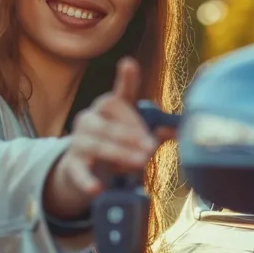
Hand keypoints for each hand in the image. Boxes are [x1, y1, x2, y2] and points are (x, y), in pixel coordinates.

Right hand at [45, 58, 160, 219]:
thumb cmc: (116, 145)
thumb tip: (181, 131)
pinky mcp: (73, 164)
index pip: (119, 93)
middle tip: (151, 146)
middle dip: (131, 134)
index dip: (125, 79)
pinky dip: (88, 180)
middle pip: (110, 122)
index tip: (129, 64)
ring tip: (140, 162)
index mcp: (109, 108)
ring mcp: (79, 140)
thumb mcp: (137, 137)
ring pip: (98, 144)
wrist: (84, 169)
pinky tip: (97, 188)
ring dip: (120, 153)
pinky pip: (79, 171)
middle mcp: (91, 118)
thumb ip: (157, 132)